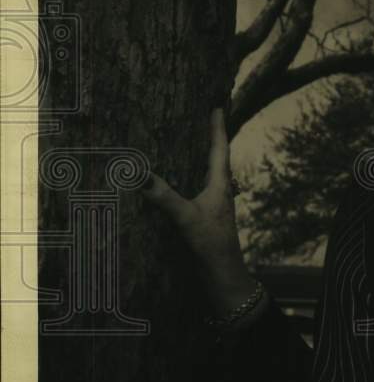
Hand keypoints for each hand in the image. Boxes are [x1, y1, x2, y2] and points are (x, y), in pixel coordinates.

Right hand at [141, 108, 256, 315]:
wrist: (223, 275)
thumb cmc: (211, 245)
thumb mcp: (186, 218)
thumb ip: (165, 197)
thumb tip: (141, 175)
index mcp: (219, 185)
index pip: (219, 149)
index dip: (217, 127)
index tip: (216, 107)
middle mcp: (218, 191)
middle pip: (214, 157)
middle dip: (208, 138)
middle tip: (202, 117)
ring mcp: (211, 204)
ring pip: (206, 173)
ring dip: (199, 157)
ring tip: (188, 141)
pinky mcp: (203, 217)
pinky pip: (195, 189)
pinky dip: (188, 178)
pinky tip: (177, 181)